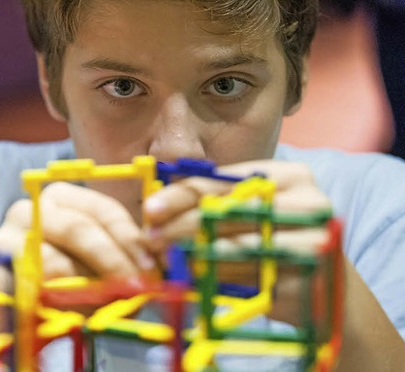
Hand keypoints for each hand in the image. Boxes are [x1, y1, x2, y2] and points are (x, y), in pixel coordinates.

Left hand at [143, 160, 332, 324]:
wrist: (327, 291)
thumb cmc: (277, 245)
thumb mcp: (250, 215)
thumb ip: (213, 204)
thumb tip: (156, 206)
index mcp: (287, 175)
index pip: (222, 181)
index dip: (181, 195)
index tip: (149, 210)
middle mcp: (306, 200)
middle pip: (228, 210)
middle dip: (180, 226)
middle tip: (150, 240)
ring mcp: (314, 237)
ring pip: (236, 244)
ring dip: (193, 253)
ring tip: (164, 259)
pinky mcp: (311, 275)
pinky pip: (252, 275)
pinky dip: (218, 277)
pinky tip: (192, 279)